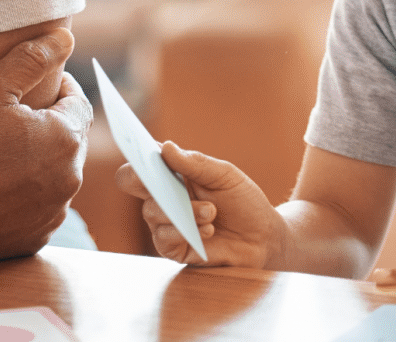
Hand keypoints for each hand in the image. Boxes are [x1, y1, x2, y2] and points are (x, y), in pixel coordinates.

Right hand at [0, 28, 91, 261]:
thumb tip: (65, 37)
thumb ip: (31, 58)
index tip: (45, 83)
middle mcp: (69, 179)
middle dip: (53, 125)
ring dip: (42, 163)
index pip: (78, 104)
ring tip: (10, 150)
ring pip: (56, 178)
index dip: (62, 89)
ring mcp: (51, 213)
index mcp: (66, 138)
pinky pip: (39, 211)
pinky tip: (1, 187)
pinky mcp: (32, 238)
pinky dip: (27, 197)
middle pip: (71, 141)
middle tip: (24, 115)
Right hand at [117, 142, 284, 268]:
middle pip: (132, 183)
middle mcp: (163, 196)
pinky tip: (208, 229)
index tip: (141, 150)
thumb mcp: (224, 175)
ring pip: (152, 211)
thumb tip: (165, 147)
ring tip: (211, 212)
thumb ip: (195, 163)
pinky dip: (186, 231)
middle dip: (149, 180)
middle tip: (166, 182)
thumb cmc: (243, 201)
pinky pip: (163, 238)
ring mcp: (165, 222)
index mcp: (172, 173)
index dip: (136, 152)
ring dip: (184, 211)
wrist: (263, 237)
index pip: (143, 160)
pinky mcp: (173, 248)